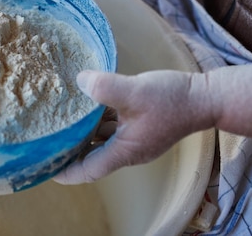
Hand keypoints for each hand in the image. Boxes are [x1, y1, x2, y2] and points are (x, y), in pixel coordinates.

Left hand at [54, 69, 213, 183]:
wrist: (206, 97)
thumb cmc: (174, 99)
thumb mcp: (136, 91)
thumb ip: (105, 87)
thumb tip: (79, 81)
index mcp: (125, 151)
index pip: (89, 170)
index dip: (66, 171)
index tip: (46, 167)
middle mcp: (128, 149)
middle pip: (91, 155)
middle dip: (69, 148)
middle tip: (46, 138)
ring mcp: (135, 137)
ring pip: (101, 137)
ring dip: (82, 129)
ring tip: (59, 117)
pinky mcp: (139, 124)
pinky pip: (112, 124)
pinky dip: (97, 117)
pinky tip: (86, 101)